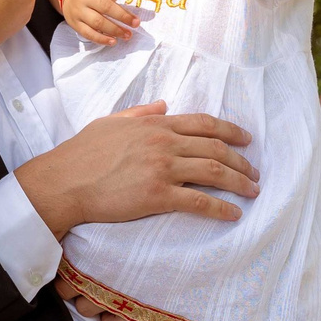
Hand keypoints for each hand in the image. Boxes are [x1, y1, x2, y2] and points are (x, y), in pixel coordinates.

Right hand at [14, 103, 256, 236]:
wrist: (64, 181)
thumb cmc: (82, 152)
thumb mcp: (111, 122)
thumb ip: (141, 113)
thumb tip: (164, 106)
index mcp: (155, 125)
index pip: (204, 124)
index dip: (230, 131)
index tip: (246, 140)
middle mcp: (164, 143)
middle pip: (216, 149)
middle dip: (242, 161)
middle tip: (255, 172)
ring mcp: (162, 169)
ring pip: (214, 172)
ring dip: (240, 183)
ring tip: (253, 191)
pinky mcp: (157, 196)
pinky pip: (199, 201)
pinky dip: (221, 208)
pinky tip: (233, 214)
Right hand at [54, 0, 140, 47]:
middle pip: (104, 7)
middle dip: (122, 16)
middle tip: (136, 23)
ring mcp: (78, 11)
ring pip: (97, 22)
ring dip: (114, 30)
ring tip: (128, 35)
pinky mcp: (75, 24)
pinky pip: (88, 34)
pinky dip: (101, 39)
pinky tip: (113, 41)